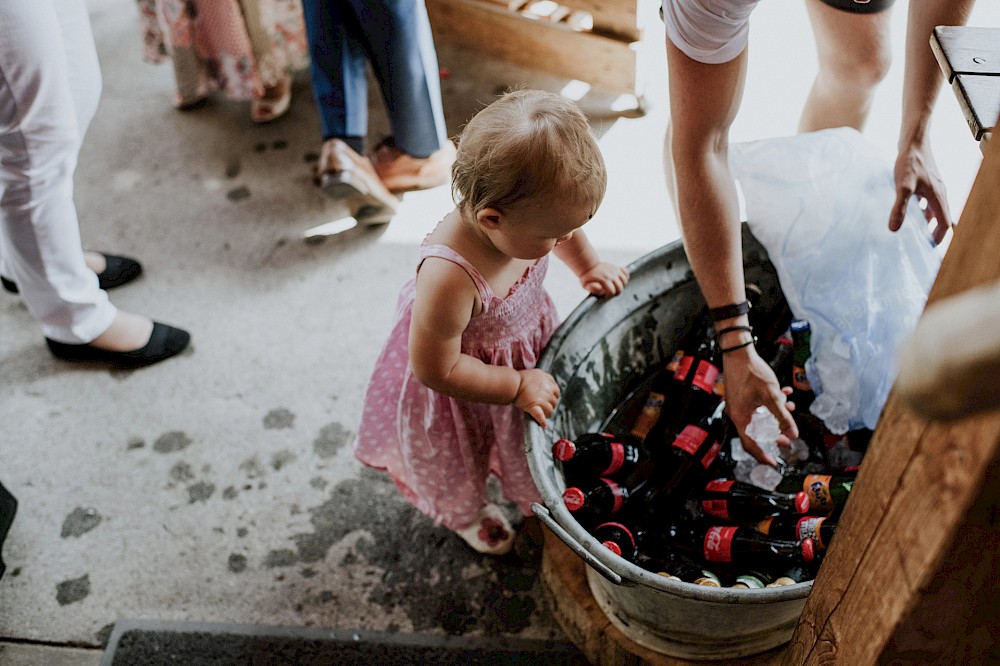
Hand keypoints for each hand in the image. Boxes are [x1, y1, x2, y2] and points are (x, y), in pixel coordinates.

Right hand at [514, 368, 560, 427]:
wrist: (512, 383)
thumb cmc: (521, 377)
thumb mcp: (537, 372)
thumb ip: (546, 378)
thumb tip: (551, 384)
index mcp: (549, 383)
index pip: (557, 392)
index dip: (553, 397)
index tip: (549, 399)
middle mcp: (548, 392)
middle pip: (554, 402)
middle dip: (550, 405)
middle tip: (544, 407)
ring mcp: (542, 401)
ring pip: (549, 410)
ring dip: (547, 414)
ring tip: (544, 416)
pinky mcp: (534, 408)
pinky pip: (541, 417)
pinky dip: (542, 422)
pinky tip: (544, 426)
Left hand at [579, 262, 628, 296]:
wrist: (588, 265)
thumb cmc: (587, 278)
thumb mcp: (586, 285)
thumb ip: (593, 289)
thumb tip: (602, 291)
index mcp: (604, 280)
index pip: (612, 291)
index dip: (609, 296)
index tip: (605, 295)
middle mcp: (611, 275)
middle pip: (620, 287)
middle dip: (616, 292)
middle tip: (610, 292)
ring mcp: (615, 270)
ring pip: (625, 280)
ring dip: (622, 286)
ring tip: (615, 287)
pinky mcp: (617, 268)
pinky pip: (626, 273)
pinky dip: (625, 277)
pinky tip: (620, 280)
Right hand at [721, 349, 796, 465]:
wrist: (738, 352)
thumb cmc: (752, 372)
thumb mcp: (772, 395)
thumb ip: (782, 416)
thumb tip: (793, 434)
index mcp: (740, 417)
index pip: (749, 444)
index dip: (762, 455)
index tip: (773, 462)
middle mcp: (736, 413)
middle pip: (755, 431)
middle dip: (773, 433)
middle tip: (785, 437)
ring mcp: (737, 404)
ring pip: (758, 417)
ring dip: (774, 415)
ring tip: (788, 407)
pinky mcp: (740, 396)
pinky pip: (756, 406)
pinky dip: (769, 403)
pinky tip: (783, 393)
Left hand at [890, 139, 951, 244]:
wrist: (913, 141)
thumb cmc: (909, 163)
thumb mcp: (903, 187)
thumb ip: (899, 208)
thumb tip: (894, 230)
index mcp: (938, 197)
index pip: (945, 224)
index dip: (937, 238)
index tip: (927, 249)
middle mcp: (939, 193)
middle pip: (940, 218)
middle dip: (930, 231)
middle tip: (916, 242)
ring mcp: (933, 187)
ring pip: (932, 209)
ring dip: (923, 220)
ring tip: (908, 230)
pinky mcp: (925, 182)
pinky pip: (925, 201)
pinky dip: (918, 209)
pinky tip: (903, 210)